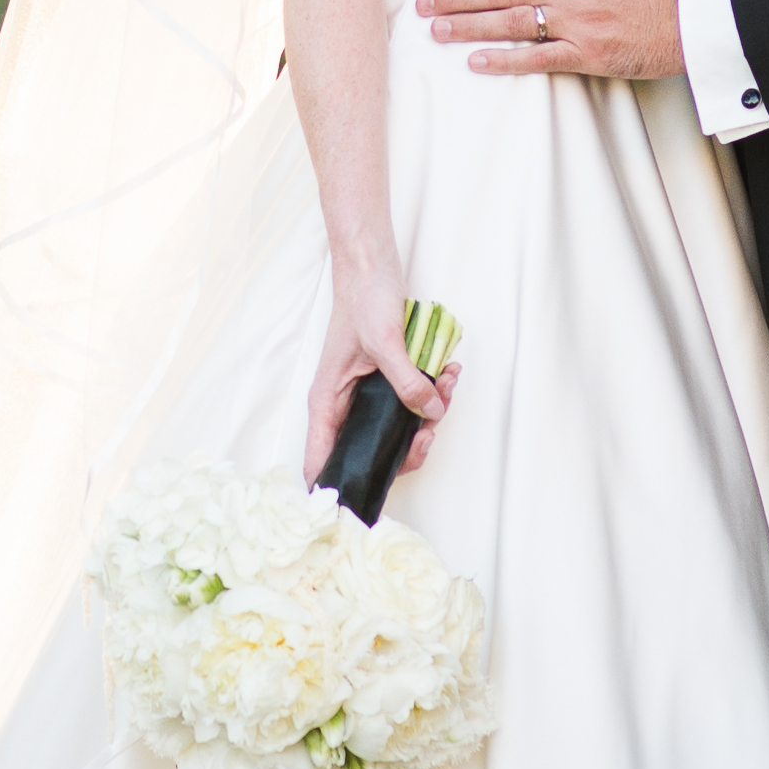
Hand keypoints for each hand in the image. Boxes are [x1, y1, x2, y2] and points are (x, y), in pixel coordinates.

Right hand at [302, 271, 457, 486]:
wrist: (371, 268)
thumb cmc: (363, 300)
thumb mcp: (385, 342)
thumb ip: (406, 380)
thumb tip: (430, 413)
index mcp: (327, 403)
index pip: (320, 461)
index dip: (337, 488)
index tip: (364, 500)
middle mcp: (344, 405)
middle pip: (369, 453)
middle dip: (407, 449)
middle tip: (429, 432)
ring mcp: (365, 396)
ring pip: (396, 430)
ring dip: (428, 415)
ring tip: (447, 385)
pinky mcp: (386, 383)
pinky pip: (410, 403)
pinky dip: (432, 394)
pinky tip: (448, 374)